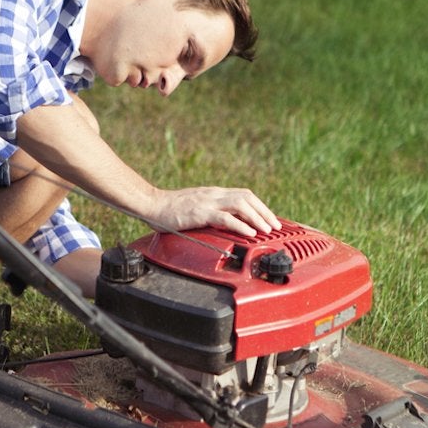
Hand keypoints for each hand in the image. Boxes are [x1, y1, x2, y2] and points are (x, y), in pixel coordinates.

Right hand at [147, 186, 281, 236]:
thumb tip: (226, 224)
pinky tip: (249, 234)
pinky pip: (225, 218)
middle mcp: (214, 195)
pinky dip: (240, 225)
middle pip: (247, 198)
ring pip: (240, 205)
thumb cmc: (170, 210)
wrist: (151, 205)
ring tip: (267, 231)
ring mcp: (208, 202)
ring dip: (257, 219)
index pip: (244, 195)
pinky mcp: (200, 213)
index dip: (260, 207)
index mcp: (214, 193)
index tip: (270, 219)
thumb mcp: (195, 208)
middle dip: (264, 212)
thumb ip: (210, 213)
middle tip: (276, 227)